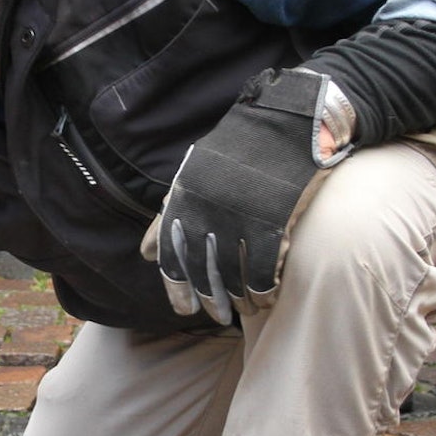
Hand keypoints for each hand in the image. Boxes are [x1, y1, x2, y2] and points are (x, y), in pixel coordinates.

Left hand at [144, 68, 350, 323]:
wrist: (289, 120)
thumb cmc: (240, 150)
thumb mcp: (194, 173)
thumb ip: (168, 214)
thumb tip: (145, 254)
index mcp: (183, 200)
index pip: (171, 258)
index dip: (176, 289)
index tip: (183, 309)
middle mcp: (206, 212)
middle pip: (202, 274)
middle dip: (208, 301)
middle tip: (216, 315)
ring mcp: (239, 219)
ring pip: (233, 278)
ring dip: (238, 301)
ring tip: (245, 310)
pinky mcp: (273, 223)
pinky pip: (264, 272)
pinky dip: (263, 291)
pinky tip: (267, 298)